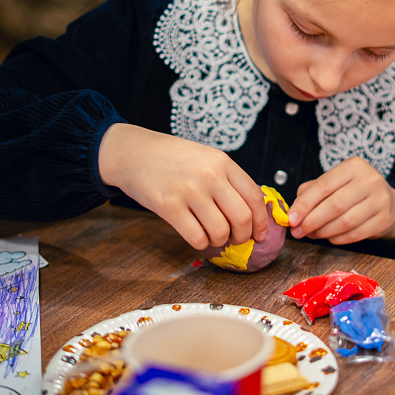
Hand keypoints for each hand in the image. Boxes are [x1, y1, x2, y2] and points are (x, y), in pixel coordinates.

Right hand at [97, 124, 268, 249]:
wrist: (133, 152)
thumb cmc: (171, 157)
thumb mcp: (205, 157)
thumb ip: (227, 179)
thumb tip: (251, 212)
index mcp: (222, 162)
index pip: (254, 197)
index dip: (262, 221)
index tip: (261, 234)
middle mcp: (210, 175)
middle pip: (242, 218)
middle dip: (244, 236)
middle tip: (237, 240)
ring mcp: (189, 191)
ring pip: (220, 231)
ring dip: (220, 241)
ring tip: (214, 237)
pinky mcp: (169, 206)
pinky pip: (197, 237)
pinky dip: (201, 243)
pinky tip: (197, 236)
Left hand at [287, 157, 394, 244]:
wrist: (387, 201)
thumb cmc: (353, 190)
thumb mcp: (334, 182)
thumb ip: (312, 191)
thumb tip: (293, 211)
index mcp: (353, 166)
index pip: (323, 186)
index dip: (304, 204)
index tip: (291, 219)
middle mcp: (370, 180)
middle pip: (334, 205)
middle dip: (311, 221)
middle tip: (298, 232)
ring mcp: (380, 200)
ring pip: (345, 222)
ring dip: (323, 232)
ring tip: (311, 234)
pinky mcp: (384, 219)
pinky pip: (355, 234)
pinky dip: (337, 239)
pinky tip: (329, 237)